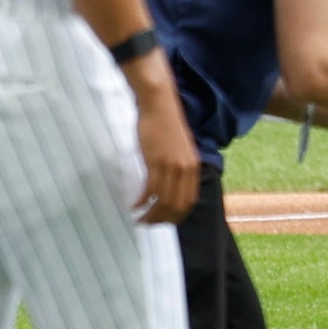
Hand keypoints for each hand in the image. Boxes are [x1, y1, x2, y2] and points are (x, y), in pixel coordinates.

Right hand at [132, 73, 205, 224]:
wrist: (159, 104)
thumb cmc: (166, 125)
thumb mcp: (180, 149)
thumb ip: (180, 168)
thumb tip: (172, 187)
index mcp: (194, 167)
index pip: (189, 201)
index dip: (177, 216)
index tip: (165, 222)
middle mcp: (186, 169)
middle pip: (176, 205)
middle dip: (162, 219)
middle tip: (148, 224)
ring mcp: (171, 166)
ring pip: (162, 201)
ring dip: (150, 214)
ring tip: (139, 219)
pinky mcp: (156, 162)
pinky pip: (150, 190)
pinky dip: (141, 202)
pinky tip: (134, 206)